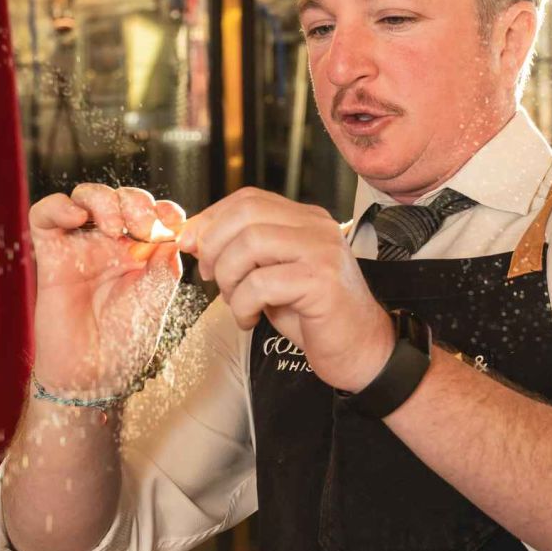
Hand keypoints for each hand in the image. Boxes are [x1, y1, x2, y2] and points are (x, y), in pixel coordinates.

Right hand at [28, 184, 183, 394]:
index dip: (164, 209)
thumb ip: (165, 261)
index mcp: (141, 251)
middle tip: (143, 228)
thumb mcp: (157, 297)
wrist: (94, 374)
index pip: (152, 211)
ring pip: (85, 196)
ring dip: (103, 200)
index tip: (174, 221)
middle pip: (121, 197)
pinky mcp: (51, 254)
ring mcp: (81, 247)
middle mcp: (112, 244)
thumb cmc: (126, 340)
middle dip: (135, 203)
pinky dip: (59, 206)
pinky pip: (45, 215)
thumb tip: (175, 230)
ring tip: (113, 226)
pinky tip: (77, 218)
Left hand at [177, 187, 392, 391]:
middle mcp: (317, 227)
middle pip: (246, 213)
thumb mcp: (273, 275)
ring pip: (249, 244)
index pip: (248, 199)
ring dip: (228, 278)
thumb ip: (244, 252)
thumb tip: (194, 238)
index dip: (211, 219)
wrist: (361, 351)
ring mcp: (322, 251)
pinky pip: (261, 283)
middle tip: (211, 277)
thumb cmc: (315, 316)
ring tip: (237, 302)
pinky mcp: (322, 281)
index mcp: (305, 220)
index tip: (190, 244)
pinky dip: (243, 305)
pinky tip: (251, 318)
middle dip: (214, 245)